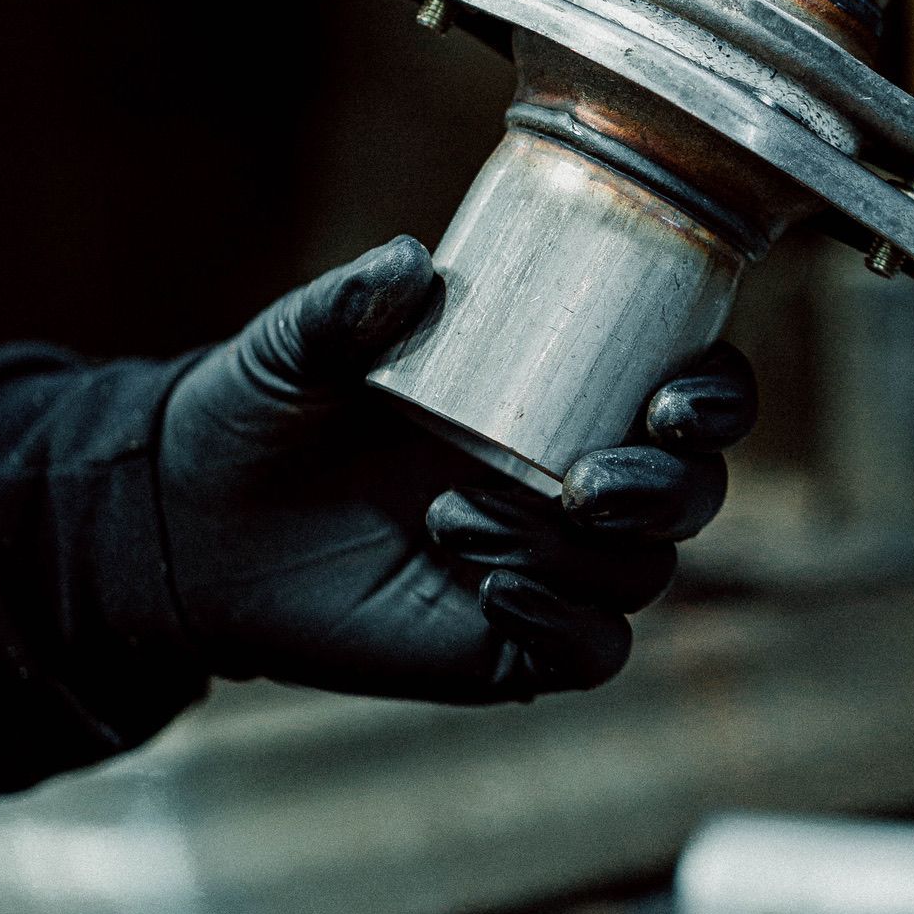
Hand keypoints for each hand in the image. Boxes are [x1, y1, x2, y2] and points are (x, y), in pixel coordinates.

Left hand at [155, 237, 754, 702]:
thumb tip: (412, 261)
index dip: (717, 398)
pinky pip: (592, 652)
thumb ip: (346, 303)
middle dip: (666, 490)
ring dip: (570, 551)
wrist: (196, 522)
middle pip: (694, 493)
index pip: (691, 394)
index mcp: (558, 392)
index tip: (672, 400)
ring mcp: (547, 565)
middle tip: (581, 483)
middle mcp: (572, 480)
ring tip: (452, 518)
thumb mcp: (296, 346)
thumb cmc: (264, 412)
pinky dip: (562, 622)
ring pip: (643, 573)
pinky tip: (488, 589)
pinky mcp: (509, 645)